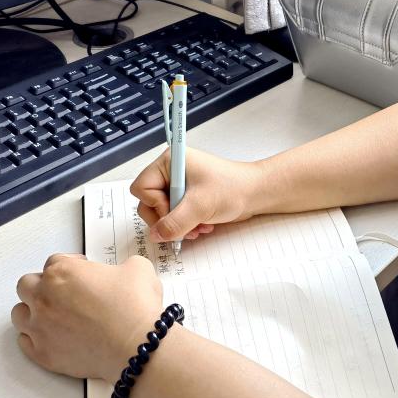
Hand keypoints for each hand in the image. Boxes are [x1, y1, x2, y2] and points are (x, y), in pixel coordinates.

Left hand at [12, 254, 162, 382]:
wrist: (137, 346)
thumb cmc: (135, 310)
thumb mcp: (138, 268)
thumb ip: (123, 264)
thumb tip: (124, 271)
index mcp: (62, 272)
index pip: (55, 261)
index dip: (71, 264)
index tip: (80, 271)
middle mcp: (44, 298)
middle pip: (27, 284)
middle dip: (43, 285)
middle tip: (61, 290)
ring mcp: (40, 327)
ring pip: (19, 313)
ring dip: (32, 311)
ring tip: (50, 314)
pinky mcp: (43, 353)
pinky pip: (24, 342)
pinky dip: (34, 338)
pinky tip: (48, 335)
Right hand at [130, 147, 261, 242]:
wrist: (256, 194)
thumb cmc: (232, 188)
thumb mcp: (199, 206)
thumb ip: (174, 223)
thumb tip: (155, 235)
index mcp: (170, 162)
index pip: (142, 187)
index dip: (155, 204)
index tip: (174, 211)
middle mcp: (171, 172)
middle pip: (148, 202)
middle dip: (167, 218)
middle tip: (184, 225)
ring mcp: (179, 185)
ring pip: (162, 213)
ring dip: (178, 225)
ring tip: (198, 227)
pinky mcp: (188, 197)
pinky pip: (175, 216)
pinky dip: (186, 224)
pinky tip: (202, 225)